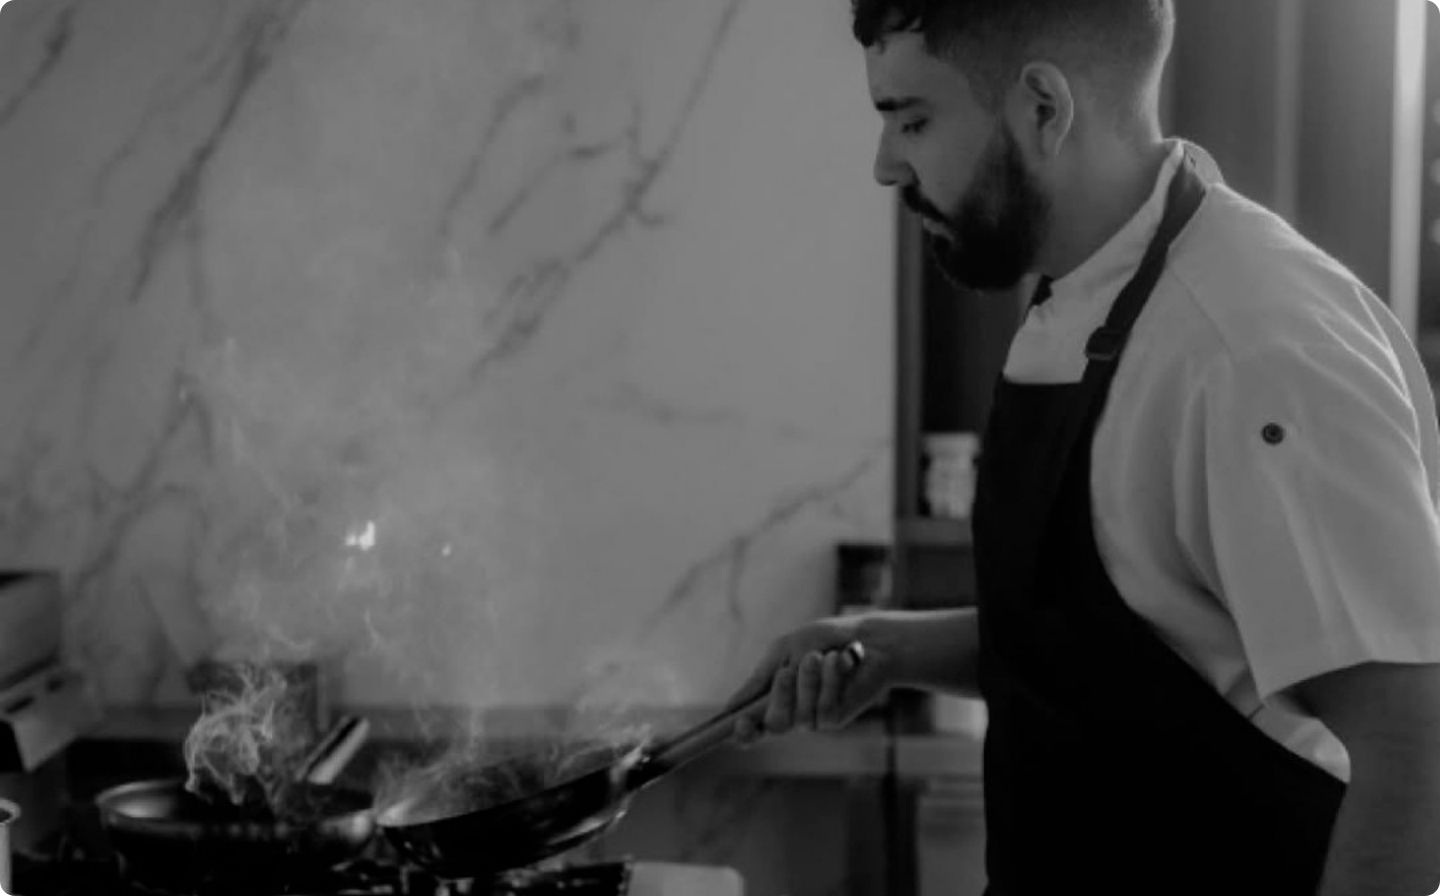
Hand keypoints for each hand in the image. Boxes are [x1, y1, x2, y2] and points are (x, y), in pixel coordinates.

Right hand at [724, 613, 896, 744]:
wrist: (866, 638)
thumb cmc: (823, 640)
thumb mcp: (784, 650)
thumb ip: (759, 679)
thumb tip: (730, 708)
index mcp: (773, 697)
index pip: (752, 729)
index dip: (742, 733)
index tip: (739, 724)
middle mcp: (791, 713)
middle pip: (774, 726)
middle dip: (780, 697)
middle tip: (787, 672)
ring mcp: (813, 718)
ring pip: (800, 717)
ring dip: (808, 681)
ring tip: (818, 655)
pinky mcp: (836, 718)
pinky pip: (824, 709)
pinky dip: (829, 681)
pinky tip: (838, 661)